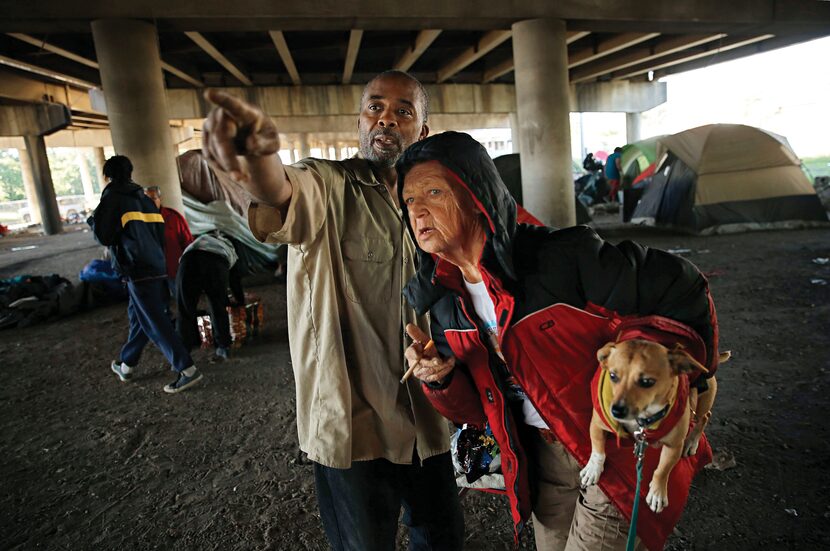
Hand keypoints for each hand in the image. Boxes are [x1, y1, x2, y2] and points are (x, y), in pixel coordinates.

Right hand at [202, 90, 287, 205]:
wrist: (252, 136)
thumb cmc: (264, 136)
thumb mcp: (272, 143)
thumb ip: (265, 143)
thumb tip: (251, 143)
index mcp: (245, 111)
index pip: (232, 104)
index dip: (221, 99)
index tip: (209, 93)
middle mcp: (224, 114)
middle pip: (221, 136)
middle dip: (229, 159)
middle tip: (241, 178)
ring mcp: (212, 124)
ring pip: (213, 148)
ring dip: (227, 166)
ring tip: (242, 177)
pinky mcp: (206, 136)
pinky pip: (209, 154)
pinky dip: (221, 166)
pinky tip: (233, 169)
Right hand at [404, 323, 454, 383]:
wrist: (432, 359)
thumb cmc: (426, 348)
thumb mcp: (423, 339)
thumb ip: (417, 333)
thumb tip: (409, 326)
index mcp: (410, 353)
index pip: (410, 353)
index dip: (415, 354)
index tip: (420, 354)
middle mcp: (413, 365)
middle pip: (423, 365)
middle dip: (433, 362)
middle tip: (440, 360)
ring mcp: (420, 373)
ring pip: (431, 371)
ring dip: (442, 366)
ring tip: (450, 361)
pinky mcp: (427, 379)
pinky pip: (436, 377)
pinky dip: (445, 371)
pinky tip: (450, 365)